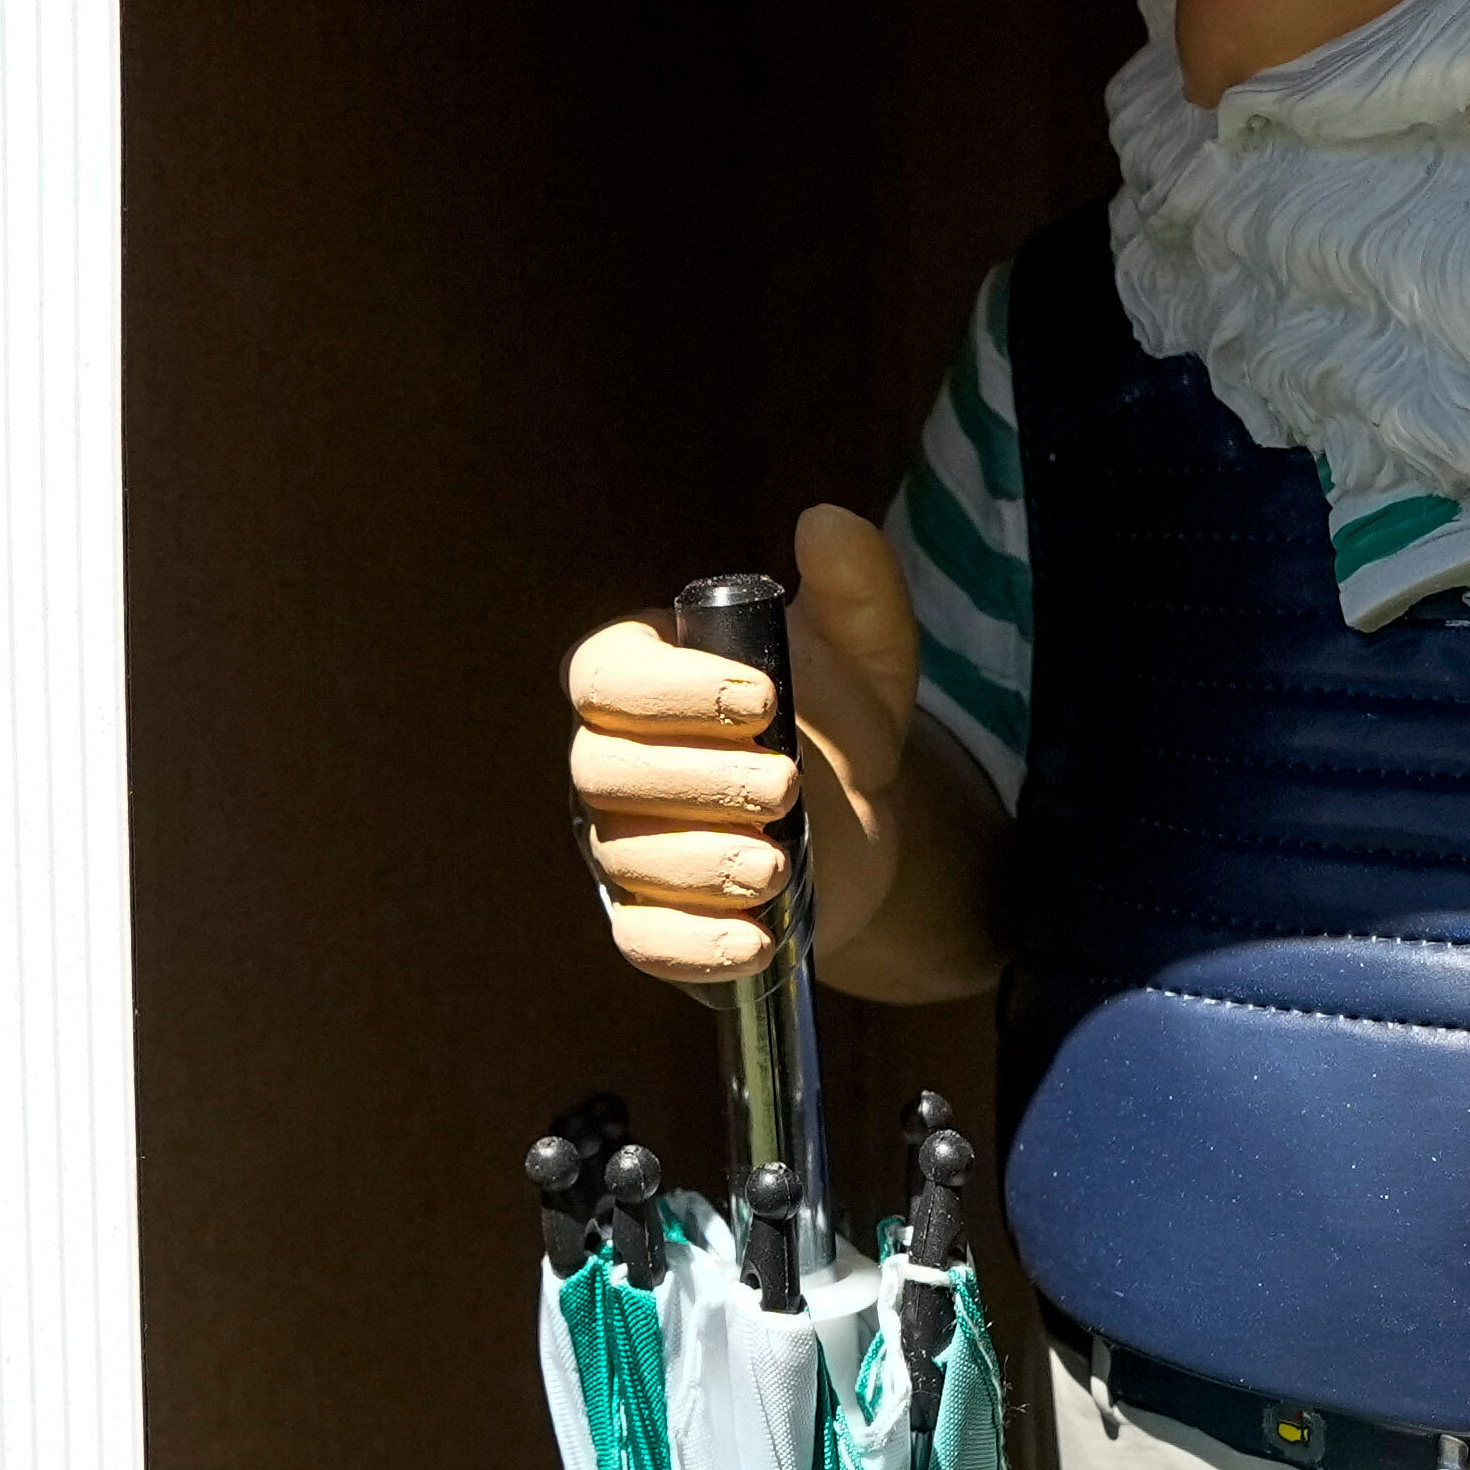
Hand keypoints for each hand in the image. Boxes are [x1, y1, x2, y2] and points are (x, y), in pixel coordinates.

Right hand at [564, 506, 931, 998]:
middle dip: (692, 780)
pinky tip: (756, 941)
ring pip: (623, 857)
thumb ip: (855, 588)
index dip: (671, 690)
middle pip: (603, 769)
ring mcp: (624, 847)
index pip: (607, 676)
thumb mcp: (866, 653)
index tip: (762, 699)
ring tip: (776, 868)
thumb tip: (826, 522)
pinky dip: (694, 946)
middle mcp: (611, 761)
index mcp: (641, 678)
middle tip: (784, 786)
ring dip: (696, 865)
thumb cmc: (836, 722)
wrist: (862, 826)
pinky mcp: (652, 921)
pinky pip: (645, 940)